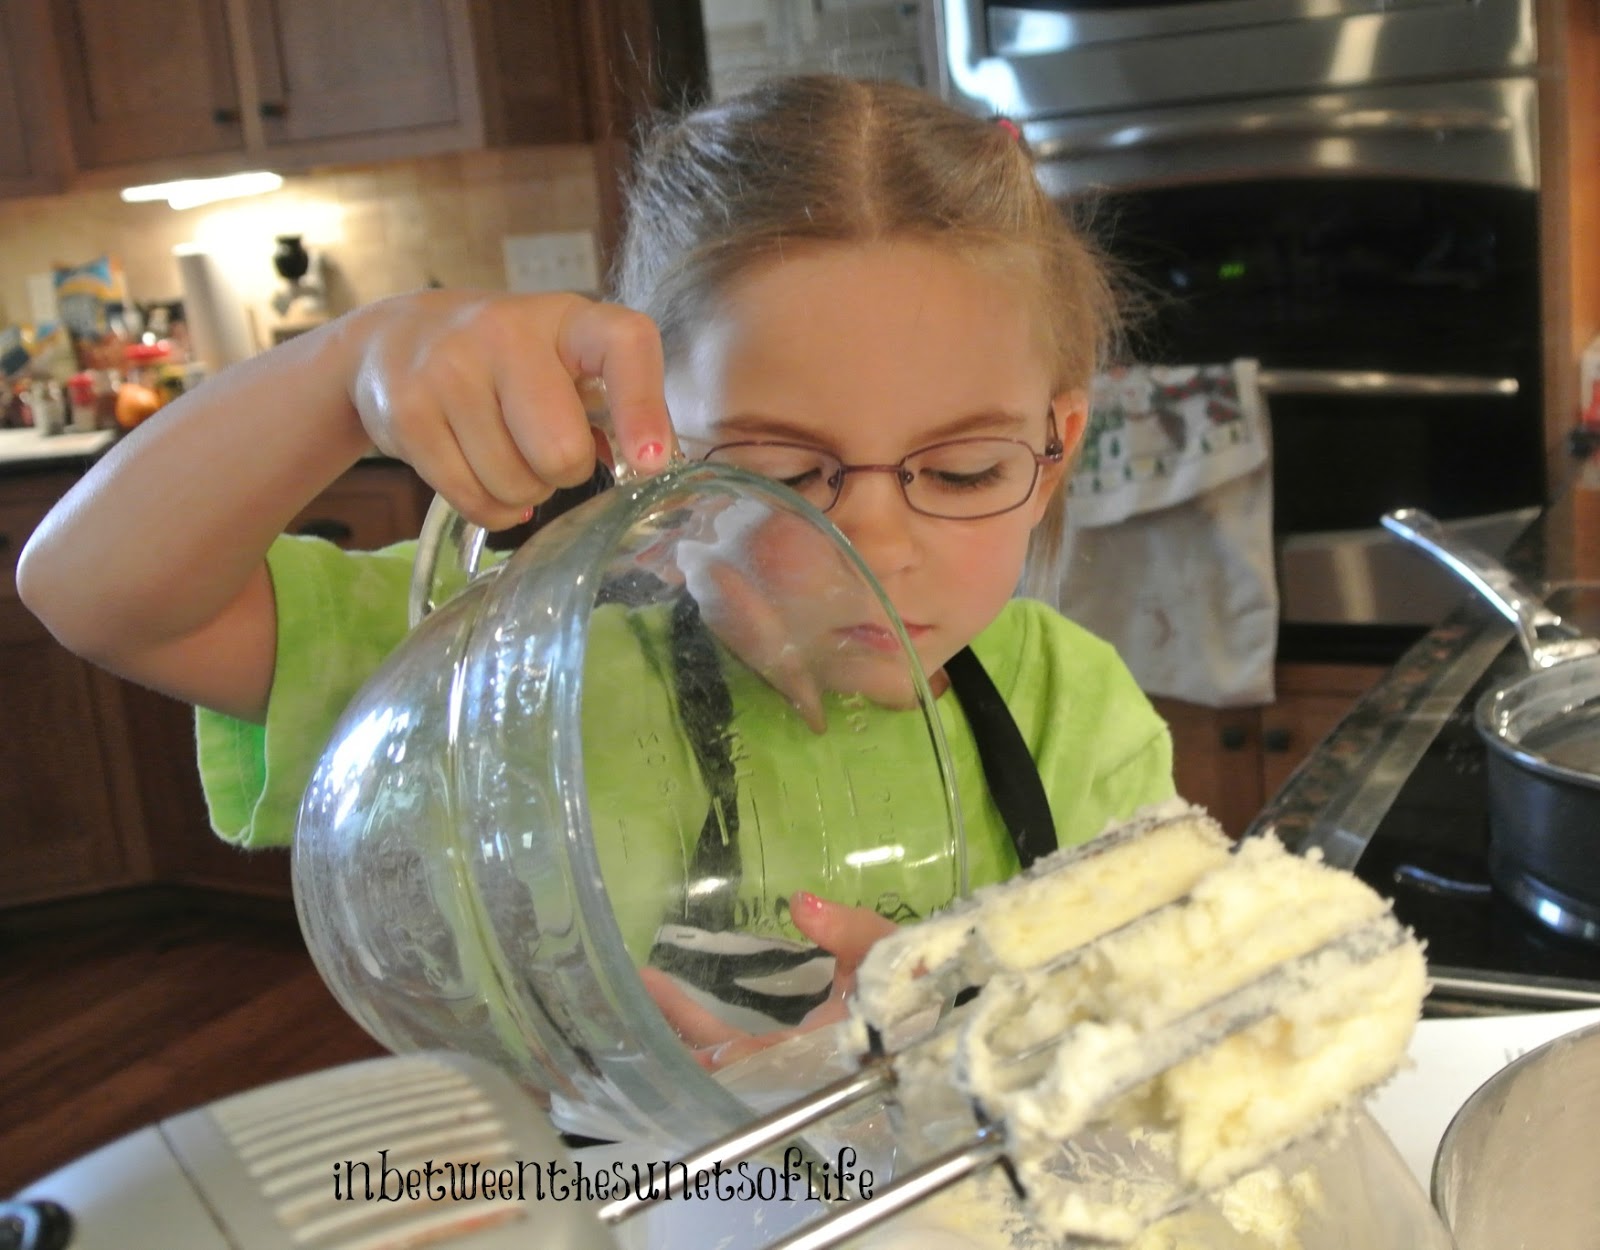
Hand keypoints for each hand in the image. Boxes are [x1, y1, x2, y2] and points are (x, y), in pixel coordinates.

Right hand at [345, 290, 675, 530]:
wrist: (393, 340)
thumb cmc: (502, 361)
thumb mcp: (558, 359)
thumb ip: (602, 405)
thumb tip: (637, 465)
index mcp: (565, 317)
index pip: (623, 343)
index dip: (643, 408)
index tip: (652, 461)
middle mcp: (504, 333)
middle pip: (562, 451)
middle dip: (565, 472)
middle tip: (546, 453)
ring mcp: (449, 370)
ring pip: (515, 483)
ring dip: (522, 491)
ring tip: (506, 455)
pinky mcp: (408, 414)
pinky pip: (472, 499)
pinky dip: (489, 508)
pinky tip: (481, 477)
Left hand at [640, 891, 898, 1069]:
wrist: (941, 1013)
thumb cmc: (919, 986)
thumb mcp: (887, 951)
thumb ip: (847, 930)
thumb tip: (799, 901)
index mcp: (822, 1051)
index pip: (753, 1057)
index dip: (708, 1040)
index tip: (665, 1006)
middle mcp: (801, 1067)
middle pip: (727, 1063)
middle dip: (682, 1033)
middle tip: (640, 989)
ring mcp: (794, 1064)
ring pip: (730, 1058)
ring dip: (689, 1028)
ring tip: (649, 987)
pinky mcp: (793, 1055)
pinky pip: (741, 1051)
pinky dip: (710, 1031)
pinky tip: (682, 1003)